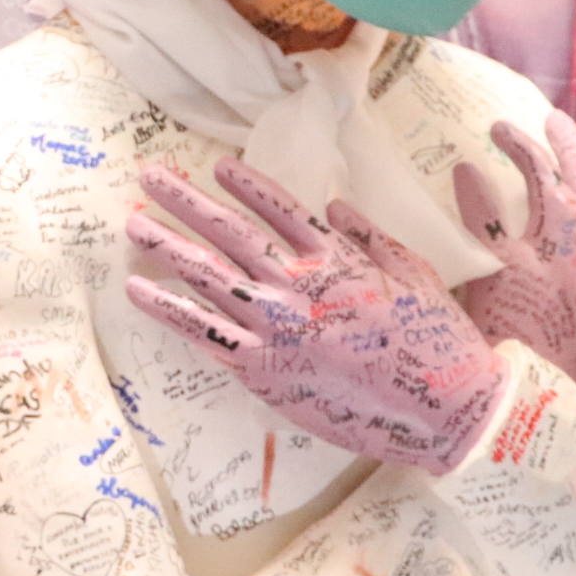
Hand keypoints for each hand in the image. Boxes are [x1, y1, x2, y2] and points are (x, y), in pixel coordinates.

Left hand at [125, 158, 506, 473]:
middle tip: (150, 176)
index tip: (216, 167)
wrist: (443, 408)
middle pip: (229, 231)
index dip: (245, 185)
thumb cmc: (438, 343)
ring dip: (164, 244)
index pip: (279, 208)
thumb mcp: (414, 274)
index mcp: (336, 257)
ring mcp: (276, 325)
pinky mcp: (262, 369)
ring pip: (206, 275)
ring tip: (132, 221)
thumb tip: (334, 205)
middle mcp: (297, 283)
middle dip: (185, 201)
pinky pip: (202, 332)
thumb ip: (371, 237)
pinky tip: (136, 288)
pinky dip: (166, 308)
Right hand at [452, 112, 575, 394]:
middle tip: (552, 120)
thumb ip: (479, 214)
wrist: (552, 386)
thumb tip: (467, 169)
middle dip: (567, 140)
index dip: (515, 140)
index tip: (495, 128)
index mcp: (562, 219)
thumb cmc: (513, 328)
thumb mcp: (488, 267)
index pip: (537, 163)